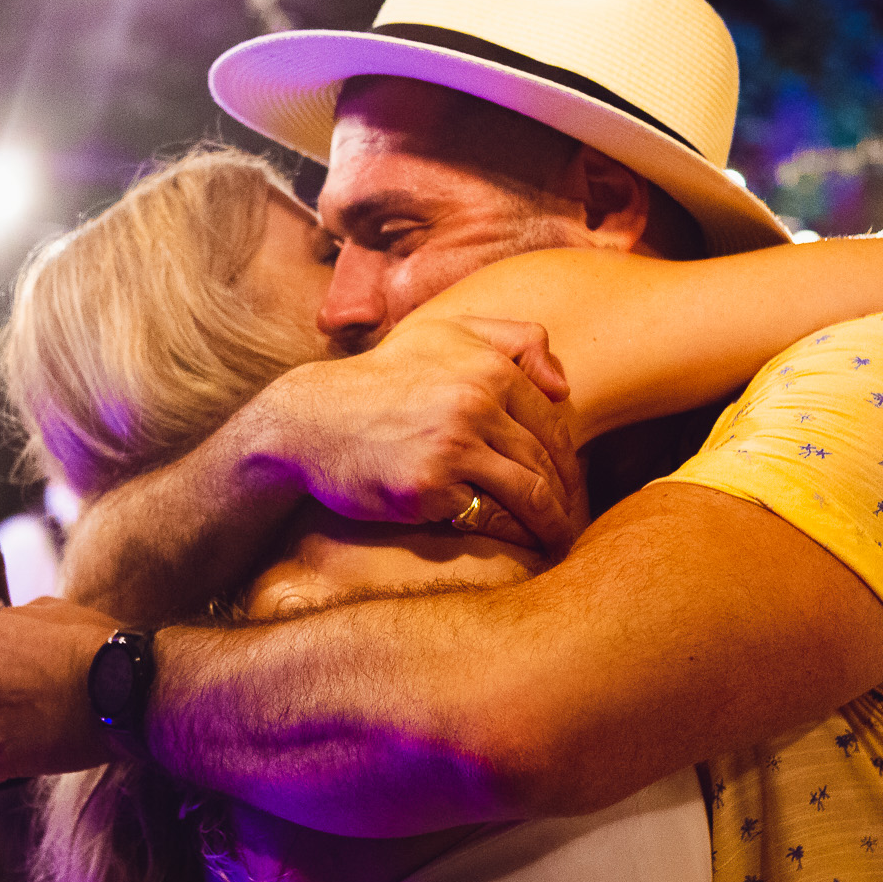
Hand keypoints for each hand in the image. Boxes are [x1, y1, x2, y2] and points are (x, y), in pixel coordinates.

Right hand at [251, 316, 585, 553]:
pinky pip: (487, 518)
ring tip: (558, 544)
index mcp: (487, 368)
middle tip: (571, 525)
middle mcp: (475, 405)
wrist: (311, 422)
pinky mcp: (429, 489)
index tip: (572, 487)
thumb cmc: (384, 379)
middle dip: (566, 499)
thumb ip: (514, 340)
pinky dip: (508, 534)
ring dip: (551, 525)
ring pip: (528, 495)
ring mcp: (452, 448)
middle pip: (545, 464)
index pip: (552, 425)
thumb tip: (564, 386)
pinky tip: (517, 546)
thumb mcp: (444, 335)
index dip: (568, 462)